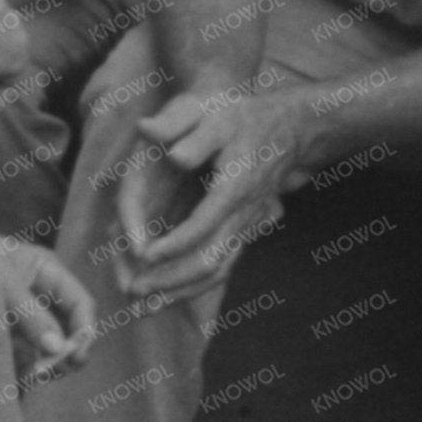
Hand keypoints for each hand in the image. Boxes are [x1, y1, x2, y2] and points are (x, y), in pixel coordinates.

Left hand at [1, 242, 98, 384]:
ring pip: (50, 348)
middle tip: (48, 373)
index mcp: (47, 272)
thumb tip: (58, 348)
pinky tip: (17, 375)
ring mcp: (25, 317)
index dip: (84, 331)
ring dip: (45, 365)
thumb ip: (31, 316)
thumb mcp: (2, 284)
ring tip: (30, 375)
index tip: (74, 357)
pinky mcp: (8, 336)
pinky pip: (28, 357)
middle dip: (64, 353)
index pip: (81, 304)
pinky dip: (26, 369)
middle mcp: (41, 294)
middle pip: (70, 330)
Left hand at [111, 85, 308, 302]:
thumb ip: (191, 132)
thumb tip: (164, 147)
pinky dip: (193, 287)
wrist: (288, 128)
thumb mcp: (217, 112)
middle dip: (170, 280)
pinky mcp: (242, 232)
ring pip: (216, 271)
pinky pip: (221, 268)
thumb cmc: (244, 117)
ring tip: (142, 309)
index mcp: (234, 186)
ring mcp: (245, 226)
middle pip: (210, 259)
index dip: (174, 243)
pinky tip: (166, 298)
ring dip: (179, 292)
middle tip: (133, 291)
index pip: (204, 223)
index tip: (144, 255)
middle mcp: (242, 214)